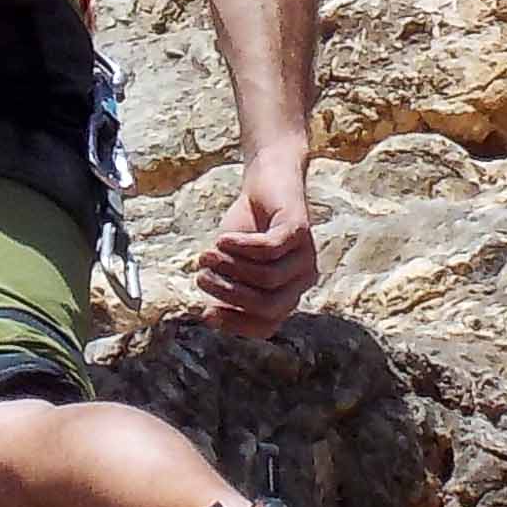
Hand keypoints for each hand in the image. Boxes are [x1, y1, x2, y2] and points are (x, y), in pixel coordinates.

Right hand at [195, 145, 316, 333]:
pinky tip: (222, 239)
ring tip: (206, 255)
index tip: (206, 314)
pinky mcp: (300, 230)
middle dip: (230, 295)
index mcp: (287, 294)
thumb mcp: (231, 263)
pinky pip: (270, 248)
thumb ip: (226, 287)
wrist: (266, 180)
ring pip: (268, 278)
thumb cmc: (247, 225)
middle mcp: (301, 281)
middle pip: (269, 306)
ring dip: (230, 268)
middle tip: (201, 278)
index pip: (267, 326)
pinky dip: (242, 246)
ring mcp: (305, 256)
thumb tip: (209, 316)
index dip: (236, 324)